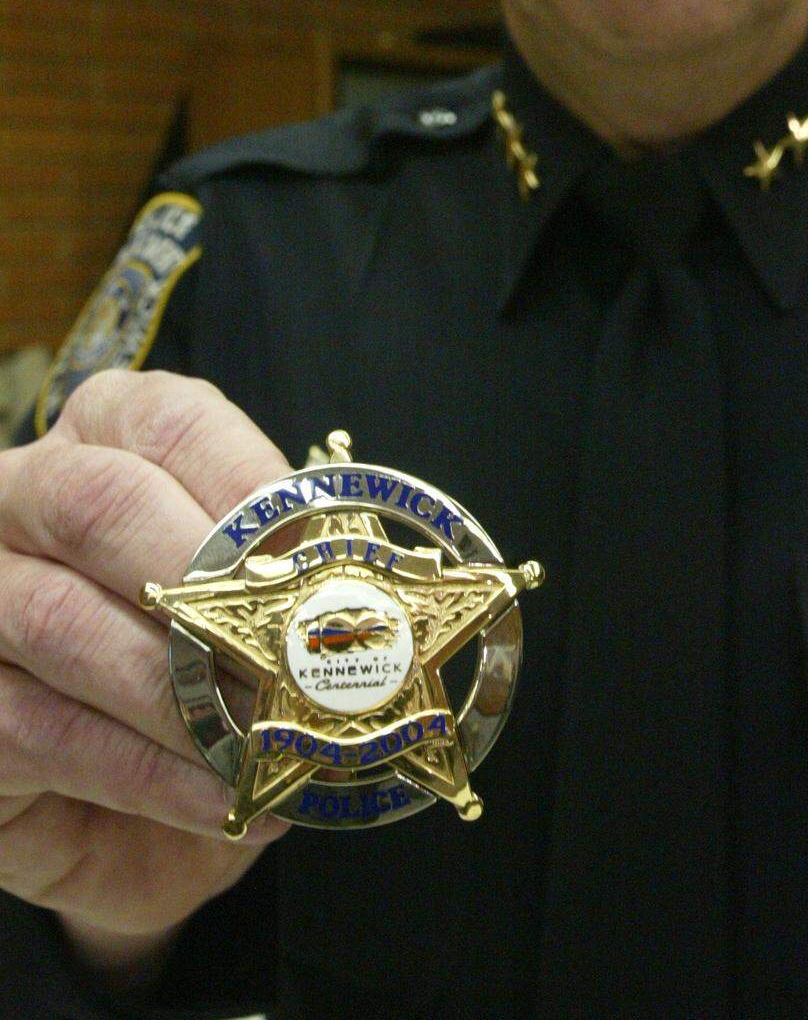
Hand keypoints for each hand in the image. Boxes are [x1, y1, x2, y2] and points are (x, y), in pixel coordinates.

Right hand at [0, 370, 292, 969]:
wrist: (118, 809)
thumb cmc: (195, 675)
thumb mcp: (247, 610)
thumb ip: (283, 579)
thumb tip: (352, 594)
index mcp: (104, 436)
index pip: (170, 422)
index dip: (247, 480)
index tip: (317, 549)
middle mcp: (20, 494)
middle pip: (98, 504)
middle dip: (203, 581)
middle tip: (288, 652)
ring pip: (61, 620)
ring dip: (179, 691)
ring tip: (265, 739)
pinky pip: (42, 729)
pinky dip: (145, 770)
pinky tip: (217, 794)